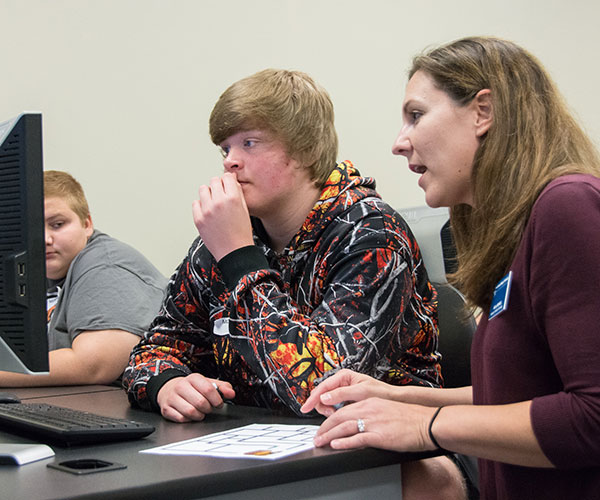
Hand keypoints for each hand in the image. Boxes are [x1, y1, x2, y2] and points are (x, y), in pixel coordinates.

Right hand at [156, 373, 234, 422]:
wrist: (169, 389)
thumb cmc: (192, 388)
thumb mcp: (208, 383)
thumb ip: (222, 387)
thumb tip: (231, 394)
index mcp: (193, 378)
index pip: (209, 389)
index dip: (217, 400)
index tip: (219, 404)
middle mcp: (181, 386)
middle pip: (201, 402)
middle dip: (208, 409)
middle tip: (208, 408)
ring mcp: (172, 398)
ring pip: (191, 412)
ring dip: (199, 416)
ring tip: (200, 412)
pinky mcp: (166, 409)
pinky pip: (181, 419)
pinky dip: (189, 420)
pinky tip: (190, 415)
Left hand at [192, 172, 253, 261]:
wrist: (234, 252)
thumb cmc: (241, 234)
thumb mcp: (245, 210)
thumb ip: (238, 193)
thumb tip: (231, 182)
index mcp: (233, 198)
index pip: (227, 177)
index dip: (228, 180)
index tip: (228, 183)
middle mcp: (219, 202)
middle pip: (214, 181)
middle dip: (218, 185)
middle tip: (221, 193)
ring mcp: (207, 210)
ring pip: (203, 189)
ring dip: (208, 193)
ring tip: (214, 202)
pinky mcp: (198, 219)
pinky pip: (195, 203)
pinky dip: (201, 205)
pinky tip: (208, 211)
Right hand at [301, 369, 393, 416]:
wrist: (393, 401)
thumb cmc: (381, 393)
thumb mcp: (361, 393)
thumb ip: (342, 394)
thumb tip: (325, 397)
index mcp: (344, 376)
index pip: (323, 386)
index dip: (313, 398)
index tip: (306, 407)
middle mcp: (341, 383)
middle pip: (321, 395)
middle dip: (322, 406)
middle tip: (330, 414)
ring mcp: (343, 393)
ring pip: (326, 403)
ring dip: (328, 411)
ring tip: (337, 416)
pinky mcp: (345, 402)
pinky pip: (333, 408)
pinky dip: (334, 414)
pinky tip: (340, 417)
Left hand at [312, 397, 438, 452]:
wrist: (427, 423)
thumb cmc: (410, 419)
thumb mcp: (385, 410)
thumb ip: (370, 414)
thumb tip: (358, 423)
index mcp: (370, 402)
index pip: (343, 408)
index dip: (330, 418)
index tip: (323, 425)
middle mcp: (369, 409)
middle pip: (339, 417)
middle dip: (324, 427)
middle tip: (316, 436)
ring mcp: (373, 422)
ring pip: (344, 427)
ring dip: (328, 435)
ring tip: (320, 441)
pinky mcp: (380, 435)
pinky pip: (357, 438)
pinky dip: (344, 442)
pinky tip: (336, 445)